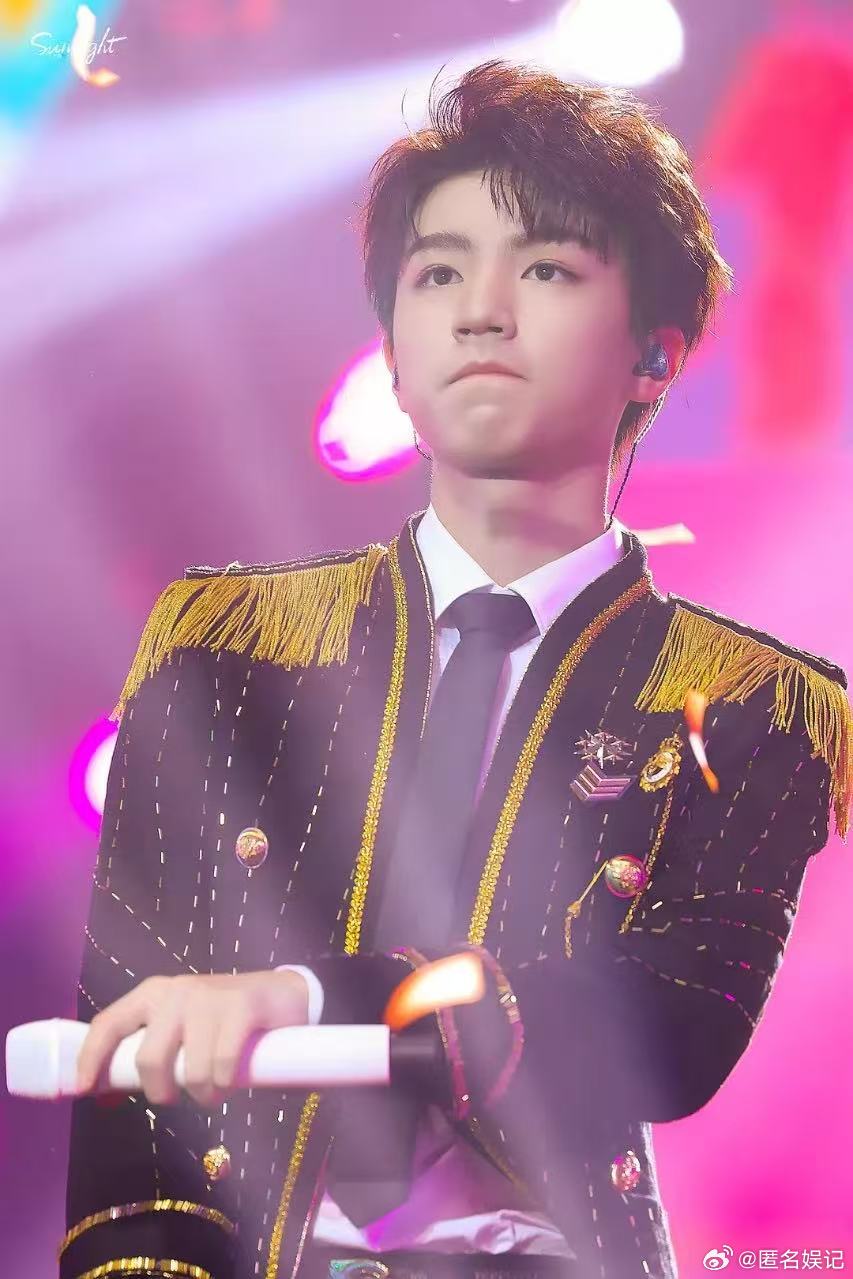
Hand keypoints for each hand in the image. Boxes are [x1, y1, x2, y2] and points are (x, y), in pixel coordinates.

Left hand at [75, 969, 309, 1107]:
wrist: (282, 996)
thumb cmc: (222, 1021)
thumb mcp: (179, 1032)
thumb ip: (147, 1055)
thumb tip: (103, 1095)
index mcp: (153, 994)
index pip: (109, 1023)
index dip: (91, 1058)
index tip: (83, 1089)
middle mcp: (176, 991)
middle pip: (148, 1059)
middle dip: (162, 1092)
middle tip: (177, 1097)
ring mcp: (209, 997)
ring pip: (190, 1069)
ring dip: (203, 1094)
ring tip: (213, 1090)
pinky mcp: (242, 1005)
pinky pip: (221, 1063)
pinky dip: (224, 1083)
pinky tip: (230, 1080)